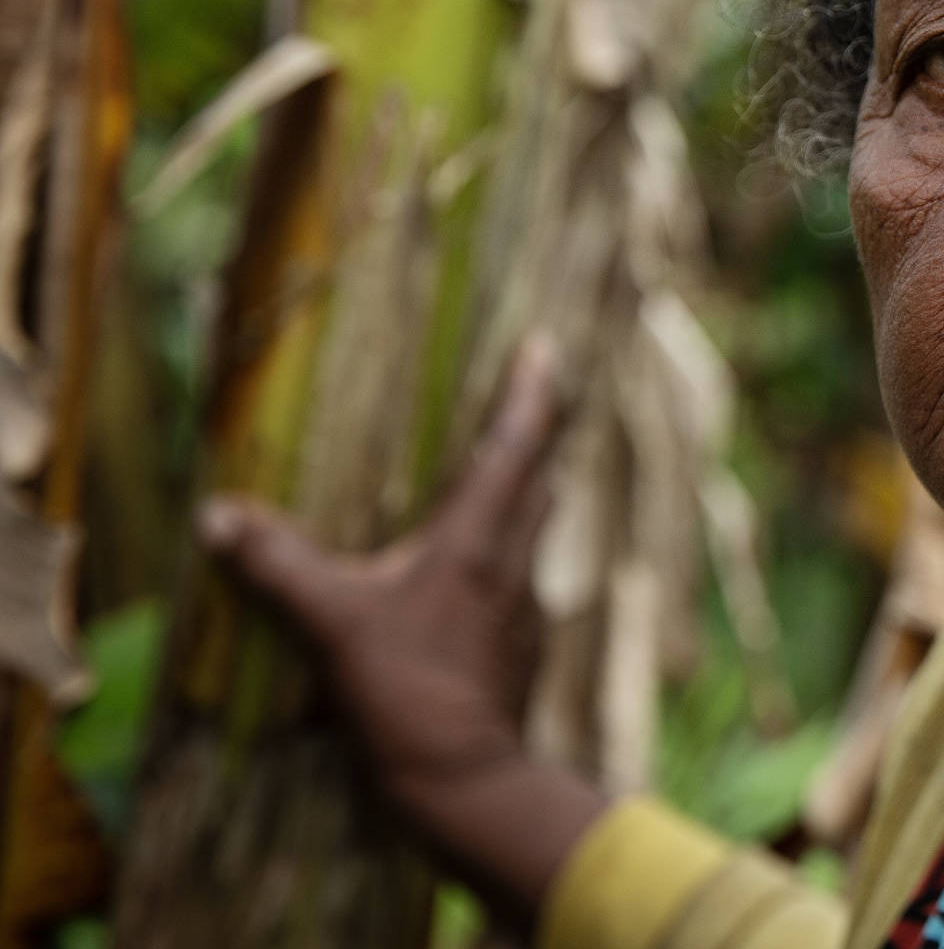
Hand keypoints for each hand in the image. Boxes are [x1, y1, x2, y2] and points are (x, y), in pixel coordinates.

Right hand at [200, 334, 606, 917]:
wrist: (465, 777)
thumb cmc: (406, 690)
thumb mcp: (332, 622)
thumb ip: (279, 564)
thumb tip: (218, 514)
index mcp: (476, 541)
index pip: (514, 448)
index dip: (531, 394)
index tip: (544, 348)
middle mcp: (513, 563)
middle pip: (537, 482)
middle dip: (533, 439)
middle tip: (523, 403)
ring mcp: (525, 606)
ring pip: (534, 531)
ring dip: (521, 497)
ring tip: (497, 475)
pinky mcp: (523, 645)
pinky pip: (518, 580)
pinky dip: (502, 557)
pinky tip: (472, 573)